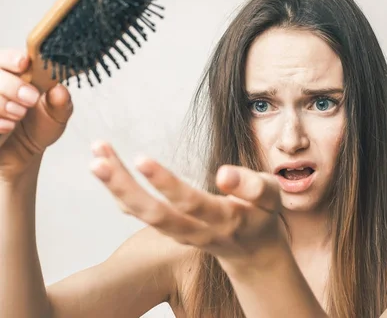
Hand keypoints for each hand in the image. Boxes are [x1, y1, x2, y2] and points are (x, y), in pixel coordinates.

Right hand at [0, 50, 72, 180]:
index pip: (8, 57)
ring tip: (20, 115)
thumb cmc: (39, 126)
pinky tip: (8, 126)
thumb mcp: (57, 114)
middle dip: (12, 85)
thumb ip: (61, 101)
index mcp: (16, 73)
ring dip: (4, 104)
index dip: (13, 58)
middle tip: (30, 99)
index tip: (24, 64)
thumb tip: (59, 89)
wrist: (24, 153)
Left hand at [89, 141, 284, 266]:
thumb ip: (253, 186)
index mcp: (223, 219)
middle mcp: (196, 231)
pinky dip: (119, 192)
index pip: (190, 203)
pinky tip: (106, 167)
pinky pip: (139, 214)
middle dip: (124, 189)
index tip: (141, 159)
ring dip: (116, 187)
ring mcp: (179, 233)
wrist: (251, 250)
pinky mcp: (169, 229)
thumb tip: (223, 173)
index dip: (166, 184)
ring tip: (96, 155)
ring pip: (142, 215)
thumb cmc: (262, 215)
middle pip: (154, 215)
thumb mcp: (271, 197)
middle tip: (98, 161)